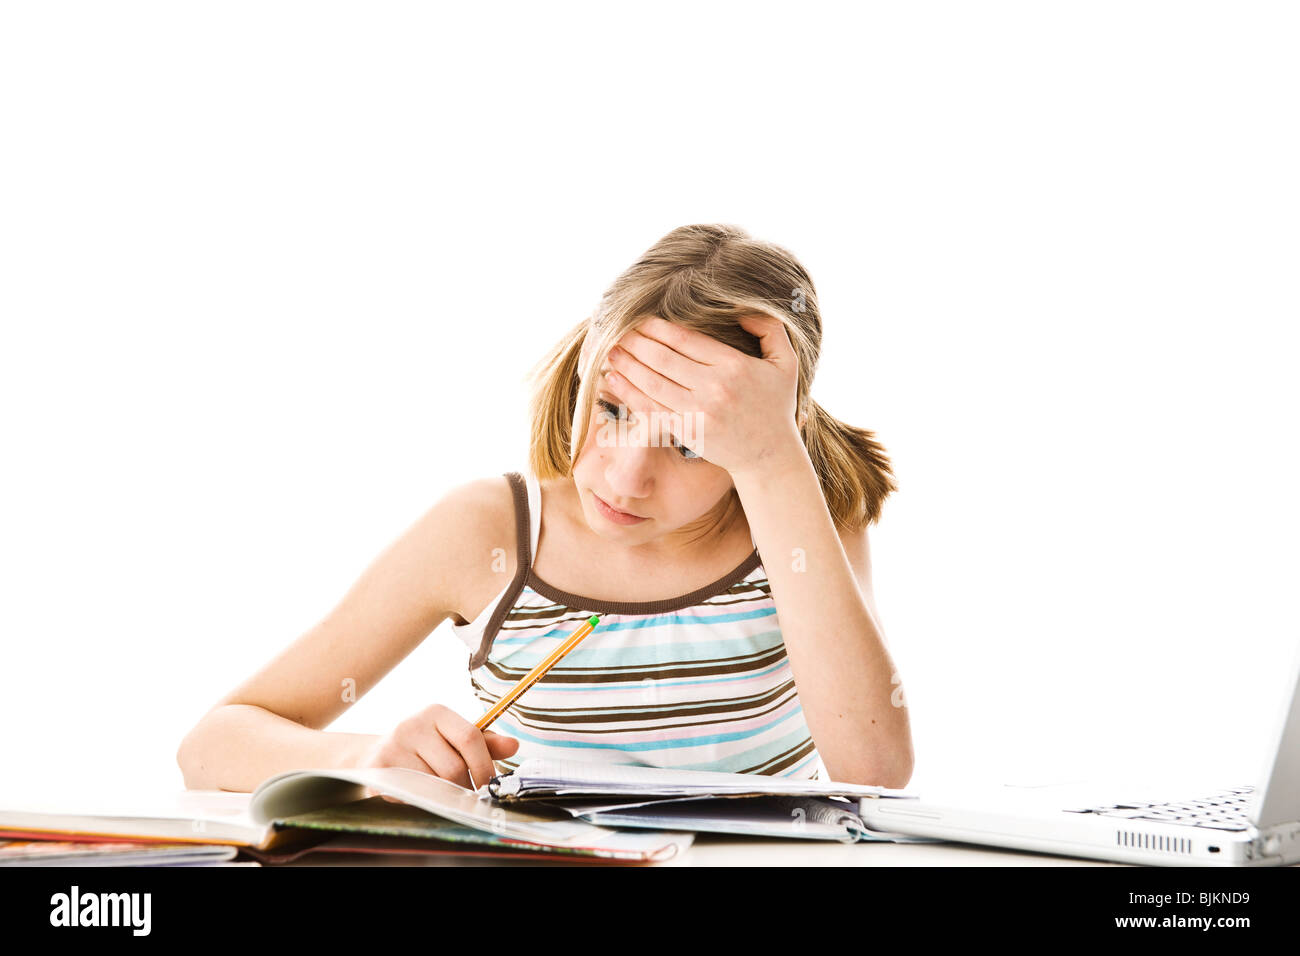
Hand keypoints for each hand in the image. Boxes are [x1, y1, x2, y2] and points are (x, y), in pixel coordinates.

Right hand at [354, 704, 519, 800]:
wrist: (377, 755)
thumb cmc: (426, 749)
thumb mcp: (453, 740)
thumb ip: (485, 743)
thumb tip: (514, 745)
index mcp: (436, 712)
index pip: (470, 737)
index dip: (484, 765)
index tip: (489, 785)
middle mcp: (412, 724)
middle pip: (453, 767)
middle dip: (464, 788)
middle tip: (465, 797)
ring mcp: (392, 746)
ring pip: (433, 785)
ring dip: (442, 797)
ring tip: (440, 794)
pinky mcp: (377, 769)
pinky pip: (410, 795)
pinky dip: (419, 801)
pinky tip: (418, 795)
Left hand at [601, 314, 804, 478]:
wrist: (769, 456)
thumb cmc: (776, 406)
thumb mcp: (786, 363)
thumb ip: (769, 329)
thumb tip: (741, 308)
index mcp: (734, 367)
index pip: (686, 340)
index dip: (658, 328)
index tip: (641, 319)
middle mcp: (714, 389)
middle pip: (664, 359)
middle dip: (636, 342)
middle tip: (618, 330)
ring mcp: (698, 413)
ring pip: (652, 383)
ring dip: (627, 365)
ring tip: (610, 350)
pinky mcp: (686, 432)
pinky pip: (651, 409)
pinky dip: (629, 393)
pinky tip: (614, 380)